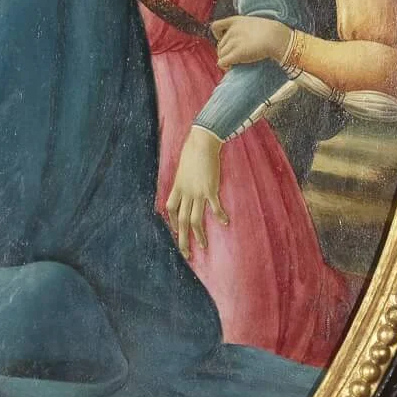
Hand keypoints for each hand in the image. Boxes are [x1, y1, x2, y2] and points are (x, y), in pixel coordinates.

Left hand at [165, 127, 228, 259]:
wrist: (202, 142)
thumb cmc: (193, 151)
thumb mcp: (183, 167)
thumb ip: (184, 178)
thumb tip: (187, 181)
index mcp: (177, 187)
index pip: (170, 210)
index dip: (173, 222)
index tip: (176, 231)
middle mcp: (185, 192)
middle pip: (181, 221)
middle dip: (182, 239)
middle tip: (186, 254)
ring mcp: (197, 192)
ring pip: (195, 220)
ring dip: (199, 236)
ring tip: (202, 247)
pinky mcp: (210, 189)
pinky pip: (214, 207)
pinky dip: (220, 216)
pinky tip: (225, 222)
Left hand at [213, 16, 293, 69]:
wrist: (276, 37)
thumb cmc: (271, 33)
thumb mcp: (254, 23)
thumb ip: (244, 29)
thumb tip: (240, 43)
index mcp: (235, 21)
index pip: (215, 26)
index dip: (217, 35)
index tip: (223, 39)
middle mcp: (232, 31)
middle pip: (219, 45)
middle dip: (225, 52)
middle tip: (234, 57)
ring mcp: (233, 42)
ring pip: (221, 54)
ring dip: (226, 59)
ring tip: (234, 63)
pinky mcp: (236, 53)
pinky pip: (222, 62)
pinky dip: (225, 66)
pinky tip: (231, 67)